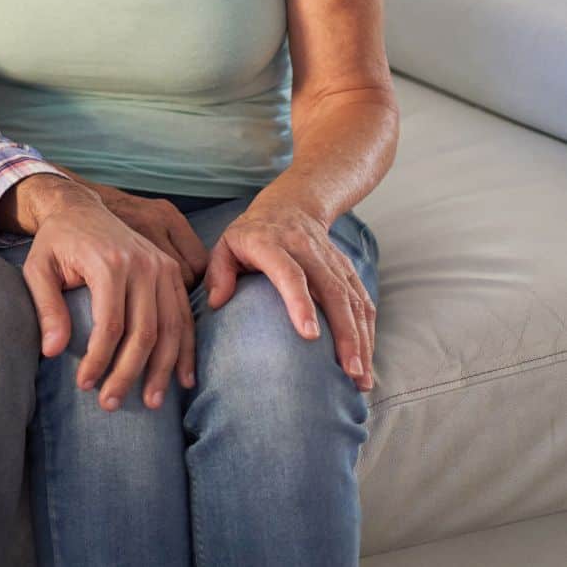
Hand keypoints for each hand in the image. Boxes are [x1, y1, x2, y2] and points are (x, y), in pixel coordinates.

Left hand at [11, 175, 196, 410]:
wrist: (80, 208)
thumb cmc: (56, 242)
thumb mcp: (37, 269)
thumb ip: (47, 307)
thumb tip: (52, 351)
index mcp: (108, 262)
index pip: (110, 326)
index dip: (99, 361)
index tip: (85, 385)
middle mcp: (142, 263)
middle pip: (144, 332)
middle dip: (129, 373)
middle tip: (112, 403)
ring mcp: (162, 266)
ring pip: (171, 328)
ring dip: (163, 370)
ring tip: (152, 402)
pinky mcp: (172, 270)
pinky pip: (185, 315)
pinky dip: (186, 349)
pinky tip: (183, 378)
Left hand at [207, 195, 374, 391]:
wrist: (290, 206)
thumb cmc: (250, 234)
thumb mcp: (225, 244)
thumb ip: (219, 272)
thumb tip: (217, 303)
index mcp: (272, 244)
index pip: (290, 274)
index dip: (301, 303)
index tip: (310, 335)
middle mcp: (308, 251)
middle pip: (332, 292)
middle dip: (345, 333)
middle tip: (349, 371)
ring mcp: (332, 261)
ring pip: (354, 300)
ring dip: (361, 340)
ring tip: (361, 378)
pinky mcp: (348, 270)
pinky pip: (363, 302)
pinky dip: (368, 332)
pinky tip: (367, 360)